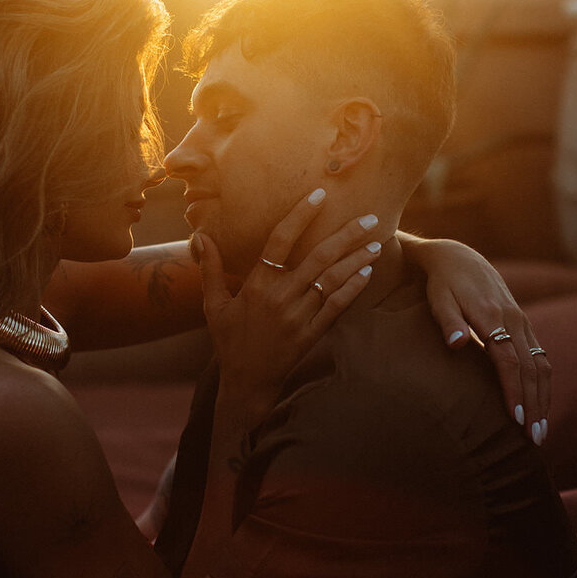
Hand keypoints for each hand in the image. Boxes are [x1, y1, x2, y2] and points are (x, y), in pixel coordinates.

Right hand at [197, 191, 378, 428]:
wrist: (246, 382)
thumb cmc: (229, 340)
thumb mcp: (214, 305)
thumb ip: (211, 268)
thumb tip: (200, 235)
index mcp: (256, 285)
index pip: (280, 241)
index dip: (300, 215)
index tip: (319, 195)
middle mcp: (279, 297)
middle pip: (318, 257)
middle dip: (347, 235)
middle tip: (370, 218)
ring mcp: (298, 317)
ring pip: (332, 280)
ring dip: (357, 260)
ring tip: (376, 243)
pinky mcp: (311, 334)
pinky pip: (336, 307)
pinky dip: (353, 288)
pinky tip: (367, 273)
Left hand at [416, 238, 550, 442]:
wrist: (458, 258)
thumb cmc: (442, 284)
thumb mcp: (438, 299)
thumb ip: (448, 322)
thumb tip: (456, 344)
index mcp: (492, 316)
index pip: (509, 361)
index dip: (513, 391)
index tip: (515, 419)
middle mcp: (514, 320)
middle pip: (531, 369)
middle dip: (534, 405)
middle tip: (533, 439)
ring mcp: (522, 323)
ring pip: (541, 366)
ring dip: (543, 399)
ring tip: (539, 431)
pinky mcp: (523, 326)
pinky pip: (540, 358)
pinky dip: (542, 385)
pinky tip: (539, 406)